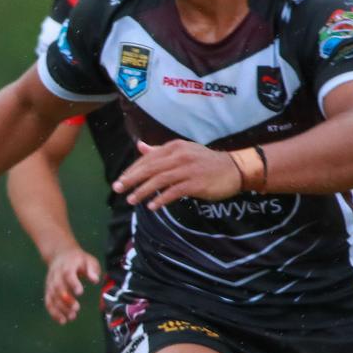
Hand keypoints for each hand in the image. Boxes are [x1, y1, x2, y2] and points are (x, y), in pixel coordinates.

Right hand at [43, 245, 100, 324]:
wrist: (60, 255)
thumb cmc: (78, 260)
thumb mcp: (88, 260)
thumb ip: (92, 270)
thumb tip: (95, 279)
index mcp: (67, 266)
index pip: (68, 274)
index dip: (73, 283)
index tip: (80, 292)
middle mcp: (56, 275)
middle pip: (58, 287)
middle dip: (66, 299)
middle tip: (76, 308)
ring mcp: (51, 283)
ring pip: (52, 297)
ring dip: (60, 308)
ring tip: (71, 317)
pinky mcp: (49, 290)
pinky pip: (48, 302)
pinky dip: (53, 312)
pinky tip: (62, 321)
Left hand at [114, 140, 241, 209]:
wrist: (234, 169)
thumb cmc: (205, 162)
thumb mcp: (183, 151)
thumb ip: (160, 151)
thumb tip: (140, 146)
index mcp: (174, 147)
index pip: (148, 158)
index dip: (132, 170)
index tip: (121, 180)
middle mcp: (180, 156)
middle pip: (150, 168)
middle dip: (132, 179)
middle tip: (117, 189)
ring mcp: (188, 169)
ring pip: (159, 180)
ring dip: (143, 191)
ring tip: (131, 200)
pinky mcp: (196, 183)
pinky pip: (174, 192)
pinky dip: (161, 199)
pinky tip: (152, 206)